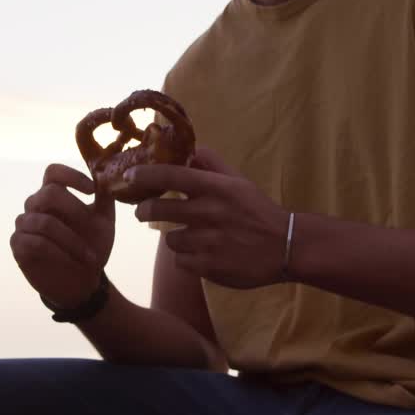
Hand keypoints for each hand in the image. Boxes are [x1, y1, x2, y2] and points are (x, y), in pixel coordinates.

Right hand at [10, 165, 116, 307]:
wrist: (82, 281)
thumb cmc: (92, 246)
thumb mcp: (104, 220)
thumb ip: (105, 196)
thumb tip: (104, 172)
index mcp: (54, 193)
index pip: (53, 172)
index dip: (71, 176)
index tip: (91, 190)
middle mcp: (35, 204)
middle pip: (48, 194)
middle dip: (75, 211)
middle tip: (93, 227)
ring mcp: (24, 224)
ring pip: (45, 223)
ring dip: (73, 241)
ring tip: (90, 257)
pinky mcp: (19, 245)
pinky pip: (36, 243)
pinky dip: (59, 253)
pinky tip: (73, 261)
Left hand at [131, 149, 289, 289]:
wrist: (286, 246)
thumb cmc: (258, 211)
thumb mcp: (238, 182)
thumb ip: (211, 165)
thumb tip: (190, 148)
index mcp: (216, 188)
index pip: (171, 176)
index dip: (145, 175)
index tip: (129, 176)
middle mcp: (209, 212)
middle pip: (157, 209)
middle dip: (145, 211)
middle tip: (144, 212)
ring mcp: (208, 241)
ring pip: (169, 239)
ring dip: (175, 238)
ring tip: (191, 237)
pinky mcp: (208, 266)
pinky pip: (180, 261)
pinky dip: (187, 259)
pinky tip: (202, 255)